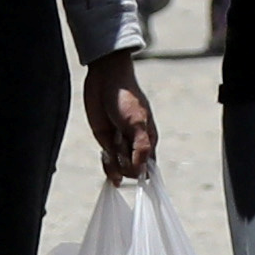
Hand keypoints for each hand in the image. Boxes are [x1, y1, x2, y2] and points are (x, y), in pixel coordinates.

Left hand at [88, 57, 157, 179]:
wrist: (106, 81)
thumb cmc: (127, 99)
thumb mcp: (137, 123)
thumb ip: (141, 148)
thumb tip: (143, 173)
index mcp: (149, 142)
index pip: (148, 170)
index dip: (140, 173)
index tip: (132, 165)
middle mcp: (136, 147)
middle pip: (131, 172)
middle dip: (124, 163)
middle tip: (120, 143)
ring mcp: (120, 146)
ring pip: (118, 170)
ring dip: (113, 164)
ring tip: (110, 146)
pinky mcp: (105, 143)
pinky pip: (107, 163)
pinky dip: (105, 163)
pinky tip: (104, 154)